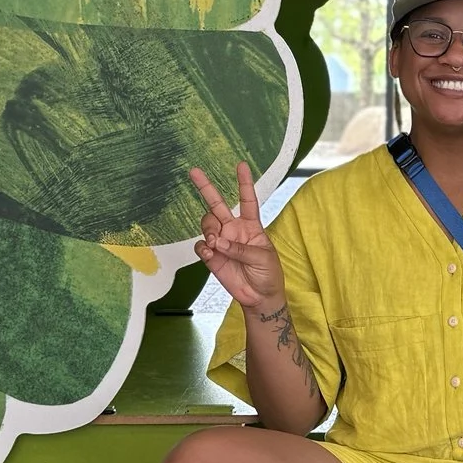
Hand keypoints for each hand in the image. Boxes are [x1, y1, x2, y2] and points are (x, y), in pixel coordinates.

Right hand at [189, 163, 283, 307]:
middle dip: (205, 187)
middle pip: (217, 204)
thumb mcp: (263, 257)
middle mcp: (233, 229)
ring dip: (208, 229)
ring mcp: (221, 242)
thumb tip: (219, 242)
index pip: (248, 199)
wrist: (259, 297)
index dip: (244, 182)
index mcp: (251, 225)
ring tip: (216, 243)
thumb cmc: (268, 273)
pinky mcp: (212, 257)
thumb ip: (241, 248)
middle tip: (194, 171)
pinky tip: (211, 254)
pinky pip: (201, 246)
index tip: (241, 165)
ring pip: (206, 224)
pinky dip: (203, 248)